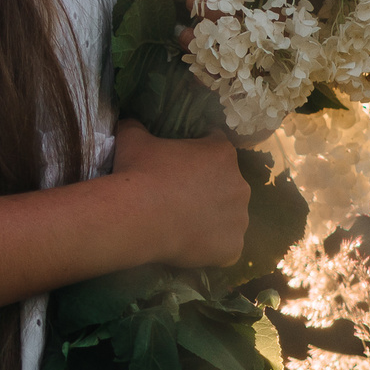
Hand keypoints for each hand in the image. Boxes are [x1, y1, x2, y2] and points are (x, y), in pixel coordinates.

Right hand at [112, 119, 250, 269]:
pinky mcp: (233, 247)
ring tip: (182, 225)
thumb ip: (136, 127)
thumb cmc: (138, 174)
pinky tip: (189, 245)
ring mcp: (239, 218)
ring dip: (212, 218)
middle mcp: (239, 184)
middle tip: (178, 197)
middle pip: (226, 184)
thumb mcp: (132, 140)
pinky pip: (225, 247)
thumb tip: (129, 122)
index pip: (216, 147)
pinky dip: (211, 247)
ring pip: (229, 217)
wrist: (135, 218)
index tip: (179, 164)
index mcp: (221, 153)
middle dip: (207, 189)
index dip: (197, 154)